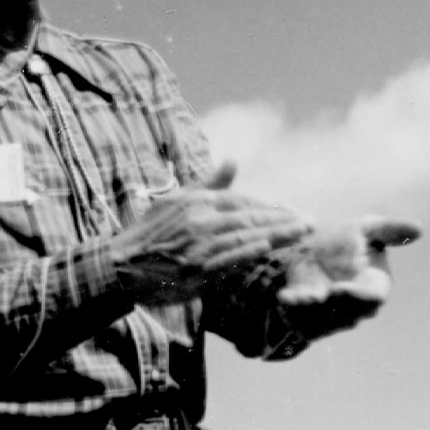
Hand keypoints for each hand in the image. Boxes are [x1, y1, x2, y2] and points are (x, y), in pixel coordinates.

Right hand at [109, 162, 312, 304]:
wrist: (120, 266)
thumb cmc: (149, 235)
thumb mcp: (175, 201)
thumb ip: (208, 183)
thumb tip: (233, 160)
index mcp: (196, 201)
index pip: (241, 201)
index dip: (269, 207)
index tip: (292, 212)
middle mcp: (198, 219)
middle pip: (249, 217)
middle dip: (282, 219)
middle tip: (309, 222)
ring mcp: (197, 244)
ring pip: (244, 235)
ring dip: (276, 233)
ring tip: (302, 232)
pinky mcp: (194, 269)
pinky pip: (226, 257)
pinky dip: (247, 250)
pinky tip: (267, 246)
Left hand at [274, 216, 420, 337]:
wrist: (310, 253)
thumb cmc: (345, 241)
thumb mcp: (366, 228)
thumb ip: (390, 230)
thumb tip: (418, 229)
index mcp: (375, 286)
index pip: (372, 299)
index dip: (356, 297)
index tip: (337, 289)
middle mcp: (358, 309)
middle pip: (346, 316)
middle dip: (327, 308)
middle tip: (311, 296)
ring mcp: (336, 320)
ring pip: (323, 325)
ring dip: (306, 313)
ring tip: (291, 298)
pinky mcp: (313, 326)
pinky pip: (303, 328)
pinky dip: (291, 317)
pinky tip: (283, 300)